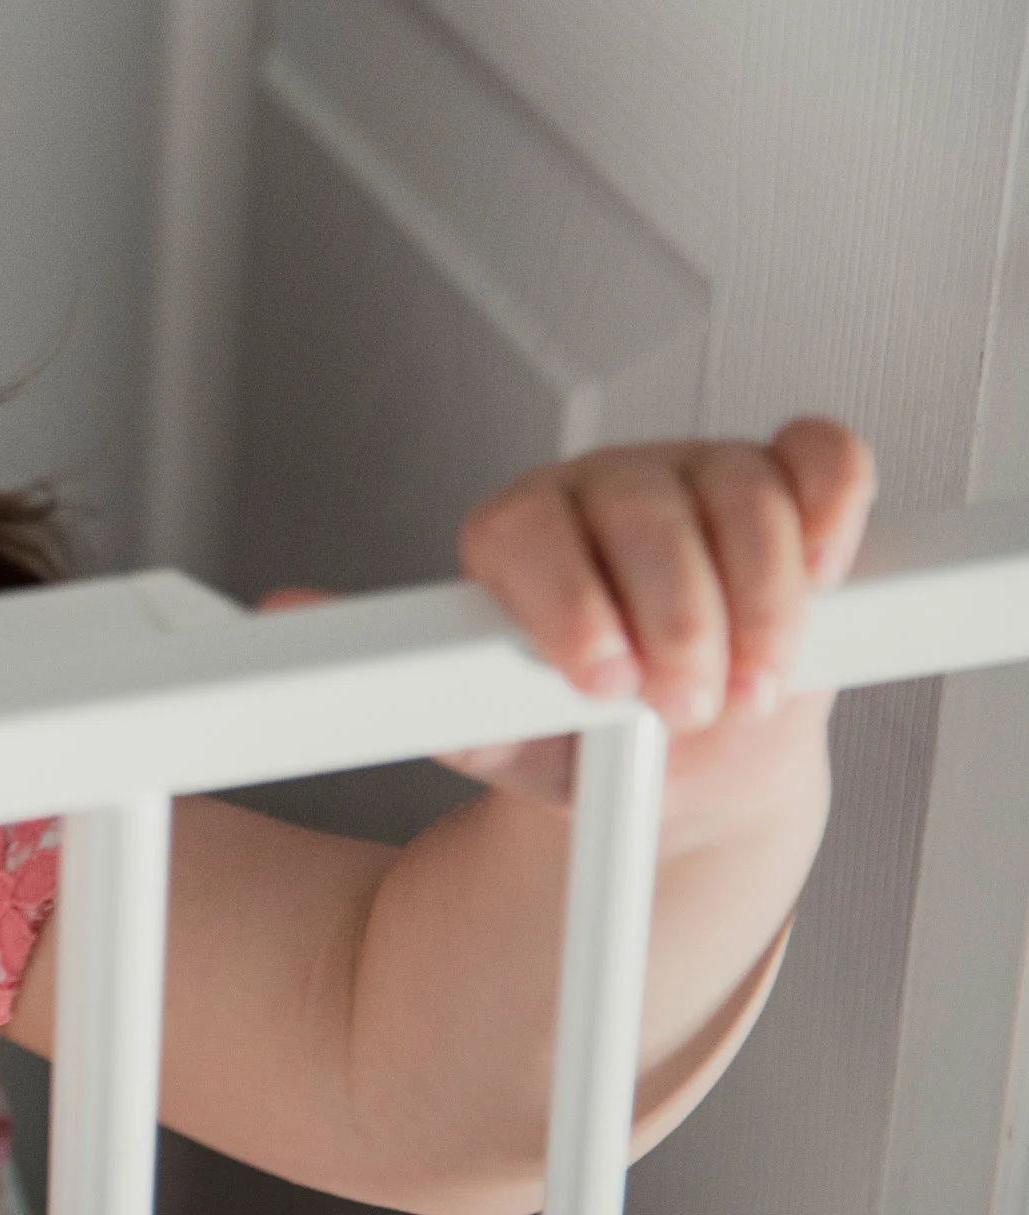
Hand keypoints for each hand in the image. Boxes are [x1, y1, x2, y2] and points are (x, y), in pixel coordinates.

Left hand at [433, 418, 873, 811]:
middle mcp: (603, 489)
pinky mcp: (786, 479)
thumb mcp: (504, 739)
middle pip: (644, 516)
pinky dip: (833, 511)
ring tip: (751, 690)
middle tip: (687, 706)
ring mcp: (698, 472)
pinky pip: (821, 459)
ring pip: (742, 496)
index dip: (569, 604)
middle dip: (679, 625)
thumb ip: (454, 706)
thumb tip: (381, 662)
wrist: (674, 755)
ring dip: (763, 605)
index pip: (526, 530)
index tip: (604, 682)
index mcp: (517, 534)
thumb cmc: (581, 738)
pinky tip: (822, 578)